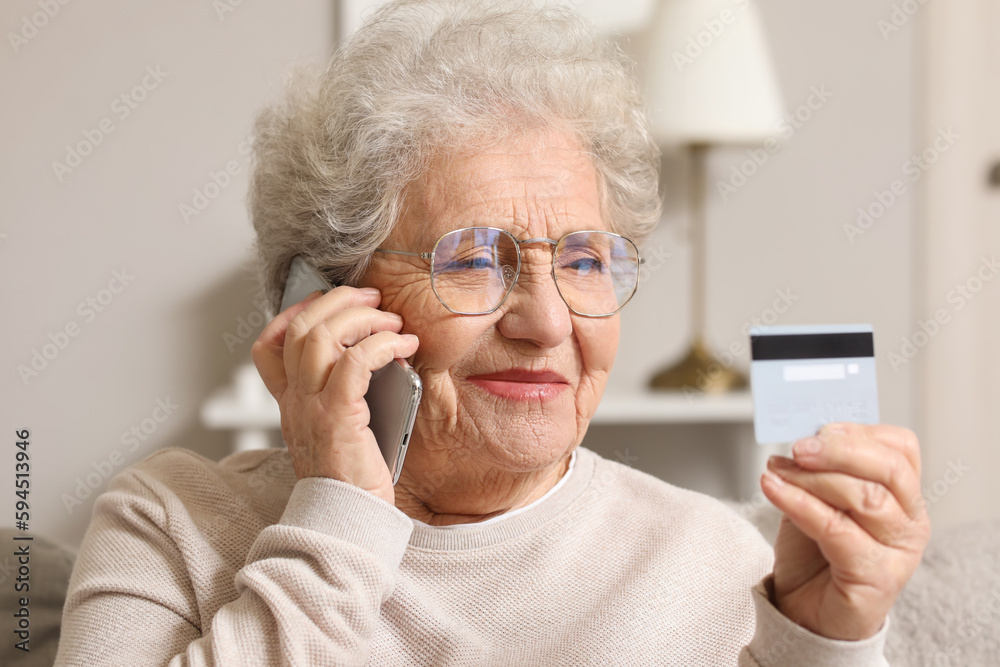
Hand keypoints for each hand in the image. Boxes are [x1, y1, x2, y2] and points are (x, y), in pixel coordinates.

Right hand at [251, 286, 419, 504]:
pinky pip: (355, 362)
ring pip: (323, 335)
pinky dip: (383, 344)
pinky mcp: (339, 417)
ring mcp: (312, 407)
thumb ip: (343, 396)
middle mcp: (295, 401)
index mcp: (291, 404)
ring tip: (393, 321)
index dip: (294, 312)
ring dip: (365, 317)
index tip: (328, 302)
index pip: (269, 345)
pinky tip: (404, 346)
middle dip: (340, 300)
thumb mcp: (338, 431)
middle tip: (374, 298)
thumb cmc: (352, 481)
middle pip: (302, 327)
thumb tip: (376, 359)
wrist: (347, 522)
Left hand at [760, 422, 930, 639]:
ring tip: (775, 470)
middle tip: (797, 447)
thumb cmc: (815, 553)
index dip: (859, 431)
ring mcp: (898, 552)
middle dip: (839, 450)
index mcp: (903, 496)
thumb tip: (801, 436)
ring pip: (863, 497)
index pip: (900, 449)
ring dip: (811, 477)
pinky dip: (799, 503)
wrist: (805, 611)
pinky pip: (837, 529)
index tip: (819, 427)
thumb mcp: (816, 499)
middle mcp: (910, 522)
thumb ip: (817, 470)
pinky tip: (772, 489)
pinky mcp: (876, 578)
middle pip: (888, 470)